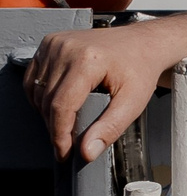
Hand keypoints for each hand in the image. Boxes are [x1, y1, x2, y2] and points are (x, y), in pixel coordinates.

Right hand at [23, 22, 184, 161]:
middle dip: (56, 127)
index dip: (59, 135)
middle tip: (71, 141)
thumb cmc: (141, 67)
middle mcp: (67, 48)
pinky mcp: (50, 43)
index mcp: (88, 59)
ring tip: (69, 121)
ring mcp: (56, 43)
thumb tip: (87, 152)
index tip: (64, 153)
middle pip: (47, 101)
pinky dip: (40, 96)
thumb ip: (110, 128)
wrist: (144, 42)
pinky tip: (58, 103)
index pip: (61, 106)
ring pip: (37, 92)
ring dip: (47, 113)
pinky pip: (33, 79)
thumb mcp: (134, 101)